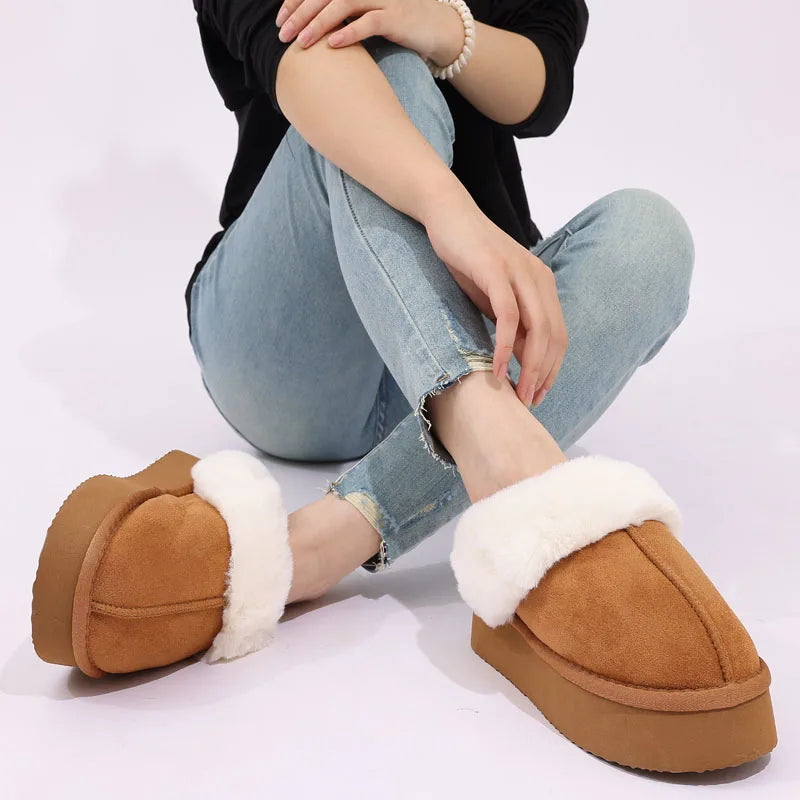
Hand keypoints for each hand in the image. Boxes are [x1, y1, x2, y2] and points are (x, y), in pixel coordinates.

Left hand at [276, 0, 464, 65]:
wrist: (437, 28)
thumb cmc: (398, 25)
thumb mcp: (367, 15)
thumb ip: (344, 16)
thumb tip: (312, 31)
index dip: (297, 1)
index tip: (281, 20)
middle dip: (301, 13)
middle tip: (283, 34)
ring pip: (343, 5)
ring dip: (319, 23)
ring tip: (303, 42)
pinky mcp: (397, 17)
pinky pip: (369, 22)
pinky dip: (349, 32)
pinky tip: (332, 44)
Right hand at [423, 189, 567, 407]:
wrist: (447, 217)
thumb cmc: (469, 259)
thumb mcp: (494, 298)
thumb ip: (513, 325)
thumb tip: (522, 360)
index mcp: (543, 285)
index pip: (559, 336)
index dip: (552, 369)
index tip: (539, 394)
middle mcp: (539, 278)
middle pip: (554, 337)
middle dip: (544, 375)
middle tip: (529, 402)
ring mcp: (520, 273)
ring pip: (537, 329)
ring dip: (529, 367)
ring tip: (518, 393)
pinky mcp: (496, 271)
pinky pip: (509, 315)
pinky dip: (504, 346)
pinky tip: (496, 368)